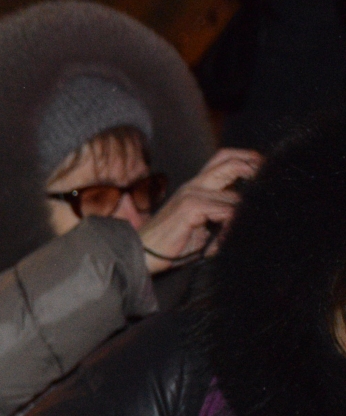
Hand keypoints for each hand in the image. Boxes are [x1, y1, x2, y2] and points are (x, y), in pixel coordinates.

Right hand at [139, 148, 261, 274]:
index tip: (268, 173)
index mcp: (197, 187)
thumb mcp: (203, 229)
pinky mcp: (190, 207)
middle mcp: (194, 185)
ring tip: (253, 223)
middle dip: (255, 166)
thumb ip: (223, 221)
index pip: (226, 161)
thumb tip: (250, 223)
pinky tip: (229, 238)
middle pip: (229, 160)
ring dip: (246, 212)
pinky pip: (226, 211)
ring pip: (235, 195)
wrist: (141, 254)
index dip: (249, 162)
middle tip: (274, 180)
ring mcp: (192, 194)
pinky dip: (233, 225)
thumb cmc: (171, 245)